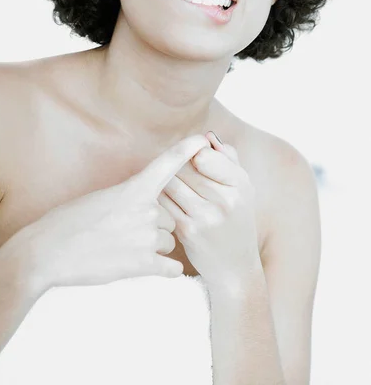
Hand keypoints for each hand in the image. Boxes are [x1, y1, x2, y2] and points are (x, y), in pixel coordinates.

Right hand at [17, 134, 210, 291]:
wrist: (47, 251)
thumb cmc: (68, 222)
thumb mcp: (101, 197)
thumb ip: (130, 197)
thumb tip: (147, 205)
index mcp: (134, 189)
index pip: (166, 164)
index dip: (186, 149)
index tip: (202, 139)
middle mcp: (146, 210)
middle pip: (168, 218)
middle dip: (153, 226)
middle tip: (123, 231)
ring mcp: (146, 238)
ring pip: (168, 242)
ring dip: (153, 248)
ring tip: (123, 248)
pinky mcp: (143, 265)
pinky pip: (172, 268)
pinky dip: (163, 270)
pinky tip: (145, 267)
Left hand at [157, 131, 259, 287]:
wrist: (235, 266)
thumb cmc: (236, 218)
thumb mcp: (243, 187)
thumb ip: (227, 157)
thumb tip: (206, 136)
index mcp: (241, 185)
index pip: (203, 155)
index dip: (193, 153)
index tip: (195, 159)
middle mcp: (225, 201)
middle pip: (184, 167)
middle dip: (177, 166)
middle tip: (179, 172)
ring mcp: (205, 217)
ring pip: (170, 182)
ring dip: (166, 180)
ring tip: (173, 184)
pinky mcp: (187, 231)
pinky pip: (164, 201)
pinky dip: (161, 197)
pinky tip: (167, 200)